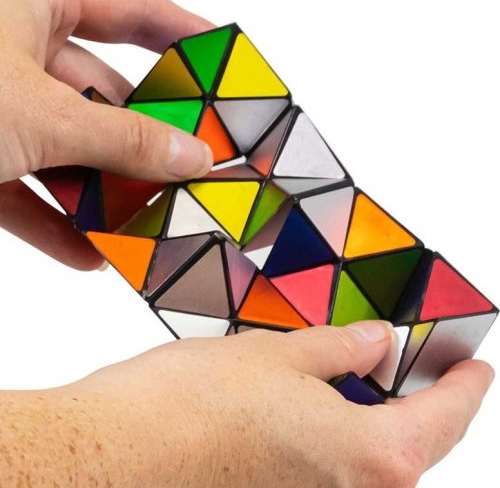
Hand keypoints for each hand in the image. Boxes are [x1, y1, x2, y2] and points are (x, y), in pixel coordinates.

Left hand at [0, 0, 213, 269]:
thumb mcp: (39, 116)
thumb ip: (126, 140)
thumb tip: (195, 157)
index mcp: (28, 2)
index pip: (127, 8)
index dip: (178, 30)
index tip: (217, 55)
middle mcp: (14, 53)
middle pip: (105, 96)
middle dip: (146, 139)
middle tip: (187, 167)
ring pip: (70, 152)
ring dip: (106, 193)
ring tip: (145, 224)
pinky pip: (29, 192)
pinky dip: (58, 225)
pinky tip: (88, 254)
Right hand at [1, 321, 492, 486]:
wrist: (115, 455)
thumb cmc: (193, 408)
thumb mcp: (282, 355)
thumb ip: (340, 349)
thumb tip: (375, 343)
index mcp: (369, 459)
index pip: (447, 418)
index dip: (465, 387)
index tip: (475, 367)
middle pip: (404, 443)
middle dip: (404, 397)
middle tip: (394, 357)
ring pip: (358, 455)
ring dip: (357, 413)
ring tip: (338, 370)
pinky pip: (320, 466)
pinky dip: (322, 432)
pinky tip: (296, 399)